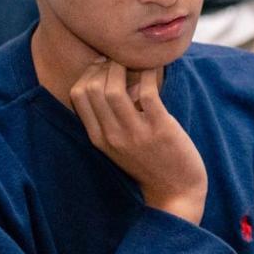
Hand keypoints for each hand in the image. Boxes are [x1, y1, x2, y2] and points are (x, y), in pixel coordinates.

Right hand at [69, 59, 207, 224]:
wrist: (176, 192)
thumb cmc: (150, 163)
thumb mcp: (119, 145)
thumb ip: (111, 118)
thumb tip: (117, 79)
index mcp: (98, 138)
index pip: (78, 94)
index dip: (89, 72)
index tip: (105, 66)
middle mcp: (112, 135)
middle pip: (92, 87)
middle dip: (104, 65)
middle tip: (121, 61)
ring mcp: (135, 133)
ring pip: (114, 88)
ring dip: (123, 67)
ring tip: (136, 62)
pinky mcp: (160, 128)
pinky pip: (147, 91)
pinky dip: (149, 73)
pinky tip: (155, 69)